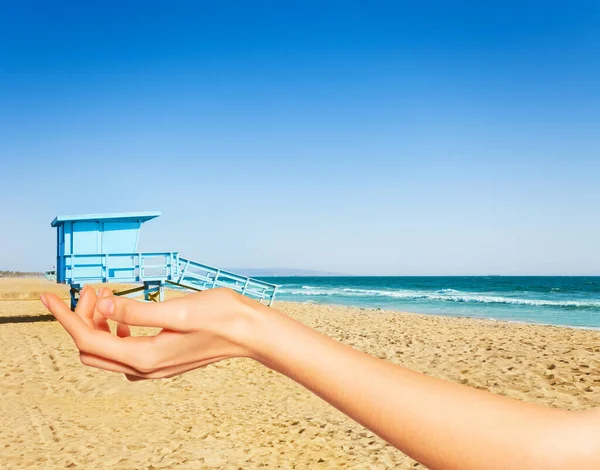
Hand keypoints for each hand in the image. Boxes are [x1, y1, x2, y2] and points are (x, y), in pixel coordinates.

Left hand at [41, 287, 258, 379]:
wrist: (249, 332)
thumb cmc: (221, 317)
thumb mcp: (178, 309)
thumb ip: (137, 310)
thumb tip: (104, 303)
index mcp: (146, 357)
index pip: (89, 339)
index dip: (66, 318)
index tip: (48, 297)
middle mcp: (146, 367)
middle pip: (93, 348)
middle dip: (82, 319)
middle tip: (93, 288)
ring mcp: (155, 367)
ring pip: (108, 350)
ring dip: (99, 324)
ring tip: (106, 294)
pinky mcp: (163, 359)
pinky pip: (125, 350)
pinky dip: (115, 330)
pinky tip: (124, 313)